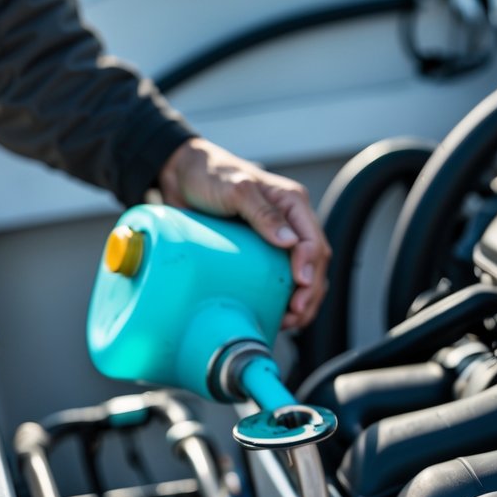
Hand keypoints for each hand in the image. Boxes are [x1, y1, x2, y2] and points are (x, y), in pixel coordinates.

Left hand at [157, 137, 330, 329]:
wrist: (181, 176)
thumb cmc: (209, 174)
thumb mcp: (236, 189)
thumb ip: (262, 213)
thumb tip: (288, 242)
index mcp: (292, 203)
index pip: (313, 240)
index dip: (310, 267)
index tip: (299, 287)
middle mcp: (291, 222)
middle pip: (315, 263)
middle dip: (309, 292)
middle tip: (295, 315)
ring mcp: (277, 239)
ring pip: (304, 275)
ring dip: (302, 301)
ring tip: (289, 322)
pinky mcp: (262, 254)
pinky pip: (282, 279)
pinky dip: (284, 299)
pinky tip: (277, 314)